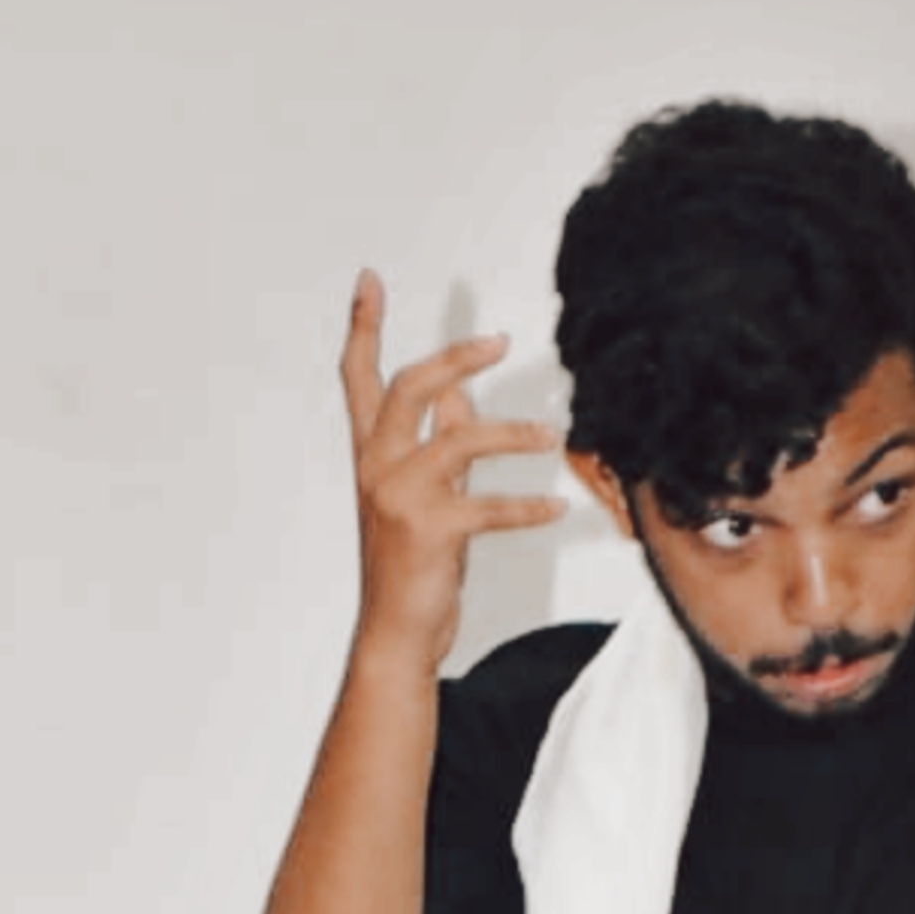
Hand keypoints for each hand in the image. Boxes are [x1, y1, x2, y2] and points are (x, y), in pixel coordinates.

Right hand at [340, 270, 564, 670]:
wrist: (396, 632)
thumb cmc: (414, 563)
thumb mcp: (425, 493)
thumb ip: (439, 440)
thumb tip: (462, 394)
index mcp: (371, 455)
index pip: (358, 379)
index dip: (362, 327)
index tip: (369, 280)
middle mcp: (377, 468)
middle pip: (409, 389)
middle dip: (454, 358)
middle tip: (498, 341)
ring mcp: (400, 498)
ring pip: (457, 440)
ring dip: (511, 434)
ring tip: (550, 436)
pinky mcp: (429, 532)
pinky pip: (487, 507)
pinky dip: (526, 509)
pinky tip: (556, 510)